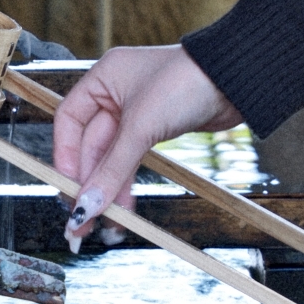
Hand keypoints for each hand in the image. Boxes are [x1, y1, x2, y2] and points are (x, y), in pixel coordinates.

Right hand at [52, 45, 242, 247]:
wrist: (238, 80)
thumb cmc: (188, 81)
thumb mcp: (142, 126)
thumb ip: (112, 168)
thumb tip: (87, 204)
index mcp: (102, 79)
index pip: (68, 121)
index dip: (65, 156)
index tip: (68, 188)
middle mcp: (114, 95)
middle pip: (89, 147)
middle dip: (87, 184)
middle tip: (80, 219)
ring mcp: (134, 114)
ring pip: (111, 159)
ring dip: (105, 191)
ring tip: (101, 224)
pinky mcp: (154, 130)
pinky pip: (130, 162)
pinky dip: (125, 185)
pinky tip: (122, 209)